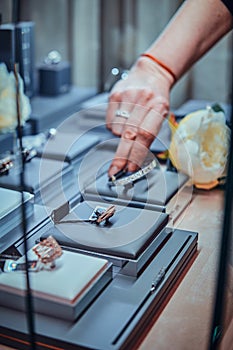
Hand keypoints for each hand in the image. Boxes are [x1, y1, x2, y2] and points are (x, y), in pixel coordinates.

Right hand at [106, 56, 172, 176]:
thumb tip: (136, 160)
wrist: (151, 73)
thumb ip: (149, 134)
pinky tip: (121, 120)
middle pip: (129, 135)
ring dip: (120, 137)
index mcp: (159, 107)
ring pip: (117, 130)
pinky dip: (114, 127)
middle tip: (115, 172)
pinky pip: (110, 121)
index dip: (136, 154)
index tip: (130, 169)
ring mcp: (128, 96)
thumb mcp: (161, 114)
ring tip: (128, 128)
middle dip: (121, 157)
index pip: (145, 136)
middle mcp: (143, 100)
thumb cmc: (157, 98)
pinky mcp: (115, 94)